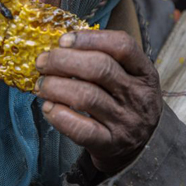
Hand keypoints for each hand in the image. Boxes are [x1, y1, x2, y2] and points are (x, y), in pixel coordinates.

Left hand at [34, 30, 161, 173]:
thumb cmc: (125, 103)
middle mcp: (138, 96)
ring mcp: (125, 121)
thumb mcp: (129, 77)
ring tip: (41, 84)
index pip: (123, 46)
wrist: (141, 148)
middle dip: (64, 61)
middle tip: (42, 62)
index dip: (90, 38)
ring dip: (55, 86)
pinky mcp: (110, 144)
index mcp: (144, 73)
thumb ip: (104, 59)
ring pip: (86, 96)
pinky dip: (59, 115)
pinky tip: (48, 107)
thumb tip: (60, 45)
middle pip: (100, 68)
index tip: (63, 40)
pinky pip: (81, 129)